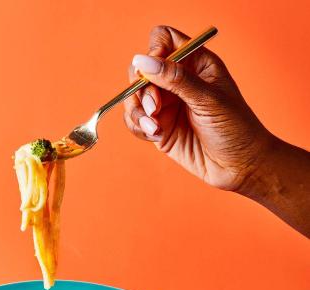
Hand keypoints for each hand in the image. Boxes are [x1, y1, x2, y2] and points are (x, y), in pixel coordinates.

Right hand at [124, 25, 273, 191]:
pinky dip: (138, 128)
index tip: (153, 74)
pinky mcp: (158, 127)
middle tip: (155, 109)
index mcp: (196, 63)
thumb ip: (176, 80)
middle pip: (141, 70)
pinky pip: (134, 121)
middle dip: (142, 90)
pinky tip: (156, 136)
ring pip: (133, 98)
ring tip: (155, 129)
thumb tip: (143, 61)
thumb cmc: (234, 129)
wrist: (238, 166)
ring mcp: (166, 105)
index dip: (154, 52)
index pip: (163, 40)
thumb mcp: (208, 100)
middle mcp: (177, 81)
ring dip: (138, 113)